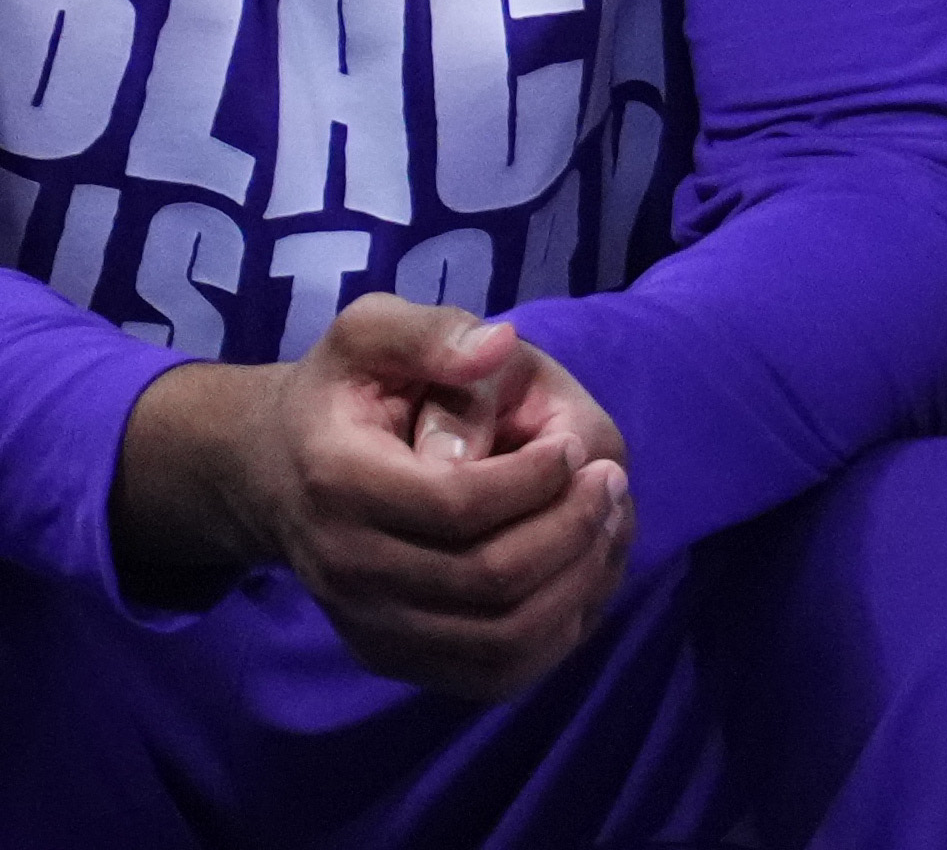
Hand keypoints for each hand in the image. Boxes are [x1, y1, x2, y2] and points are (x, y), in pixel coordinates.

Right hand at [111, 299, 632, 696]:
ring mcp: (368, 624)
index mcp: (340, 483)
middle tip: (611, 479)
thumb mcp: (370, 334)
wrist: (275, 474)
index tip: (574, 442)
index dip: (537, 478)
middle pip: (489, 579)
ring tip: (607, 522)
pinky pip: (492, 674)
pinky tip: (582, 572)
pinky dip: (557, 633)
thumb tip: (499, 347)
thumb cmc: (342, 395)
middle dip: (573, 527)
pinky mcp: (394, 656)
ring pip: (500, 640)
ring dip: (577, 583)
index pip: (458, 505)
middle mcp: (346, 568)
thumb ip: (431, 332)